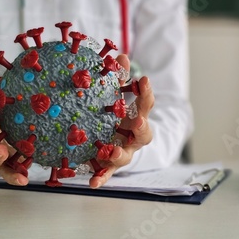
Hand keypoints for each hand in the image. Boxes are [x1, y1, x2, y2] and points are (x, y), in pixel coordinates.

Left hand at [89, 54, 154, 187]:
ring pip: (125, 156)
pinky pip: (106, 173)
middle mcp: (133, 136)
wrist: (116, 141)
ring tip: (112, 151)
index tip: (144, 79)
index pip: (146, 103)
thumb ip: (120, 78)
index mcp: (137, 116)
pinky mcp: (109, 165)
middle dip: (141, 127)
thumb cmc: (116, 114)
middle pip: (143, 133)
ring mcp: (123, 152)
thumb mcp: (118, 94)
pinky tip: (92, 183)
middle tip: (136, 121)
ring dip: (120, 153)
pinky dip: (101, 178)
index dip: (146, 92)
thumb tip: (120, 55)